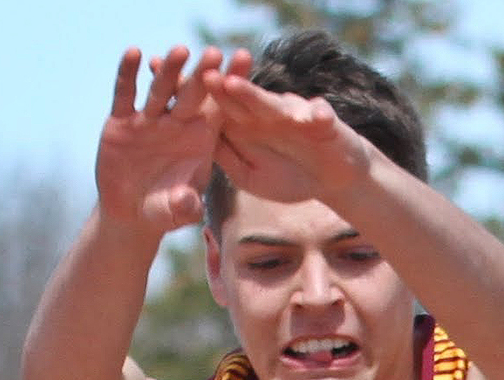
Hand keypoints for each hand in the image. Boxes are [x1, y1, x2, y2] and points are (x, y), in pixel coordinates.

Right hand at [95, 46, 243, 233]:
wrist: (131, 211)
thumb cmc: (164, 209)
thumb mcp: (176, 211)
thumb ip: (185, 206)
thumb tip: (189, 203)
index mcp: (200, 139)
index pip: (219, 110)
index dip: (230, 89)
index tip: (242, 65)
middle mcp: (177, 124)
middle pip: (192, 95)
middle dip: (203, 76)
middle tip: (215, 54)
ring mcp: (150, 120)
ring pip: (161, 90)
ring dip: (170, 71)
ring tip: (180, 51)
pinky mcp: (122, 121)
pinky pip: (125, 94)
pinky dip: (128, 75)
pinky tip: (133, 53)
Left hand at [208, 72, 374, 204]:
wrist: (331, 179)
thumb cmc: (287, 177)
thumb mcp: (249, 176)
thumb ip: (227, 159)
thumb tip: (199, 142)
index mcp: (244, 125)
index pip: (218, 107)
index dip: (197, 97)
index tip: (172, 87)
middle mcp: (265, 113)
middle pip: (238, 98)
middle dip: (218, 86)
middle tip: (198, 76)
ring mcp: (293, 114)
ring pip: (271, 102)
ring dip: (252, 94)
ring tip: (234, 85)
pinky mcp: (324, 120)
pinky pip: (320, 115)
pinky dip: (317, 115)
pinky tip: (315, 118)